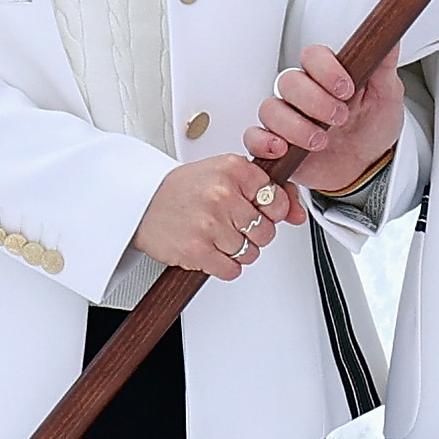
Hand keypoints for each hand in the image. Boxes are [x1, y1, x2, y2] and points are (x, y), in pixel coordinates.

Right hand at [132, 148, 295, 281]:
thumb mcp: (223, 175)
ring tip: (217, 237)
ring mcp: (210, 223)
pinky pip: (232, 269)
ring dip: (237, 250)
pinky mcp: (197, 250)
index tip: (255, 210)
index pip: (276, 198)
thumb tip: (298, 213)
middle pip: (266, 230)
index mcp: (232, 168)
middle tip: (231, 226)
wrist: (140, 203)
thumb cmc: (182, 190)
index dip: (269, 210)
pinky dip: (224, 266)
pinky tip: (211, 251)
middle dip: (253, 233)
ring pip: (250, 252)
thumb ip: (266, 189)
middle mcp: (223, 194)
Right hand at [245, 40, 402, 195]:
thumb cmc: (372, 127)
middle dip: (314, 100)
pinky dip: (264, 142)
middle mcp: (302, 94)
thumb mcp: (386, 95)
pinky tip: (283, 149)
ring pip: (271, 109)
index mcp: (325, 75)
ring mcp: (287, 118)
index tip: (347, 88)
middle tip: (339, 117)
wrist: (367, 165)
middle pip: (288, 81)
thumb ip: (384, 66)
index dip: (326, 70)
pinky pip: (254, 137)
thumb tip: (391, 35)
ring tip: (321, 141)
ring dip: (295, 126)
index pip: (312, 56)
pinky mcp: (276, 143)